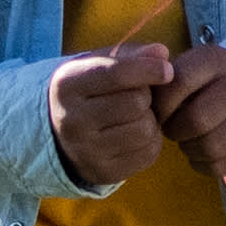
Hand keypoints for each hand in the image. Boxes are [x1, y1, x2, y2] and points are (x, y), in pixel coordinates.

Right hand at [46, 44, 175, 187]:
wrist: (58, 134)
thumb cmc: (88, 91)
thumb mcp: (99, 65)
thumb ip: (131, 55)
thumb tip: (161, 52)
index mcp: (67, 85)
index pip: (116, 73)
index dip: (148, 69)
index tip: (167, 70)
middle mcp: (71, 120)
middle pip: (135, 102)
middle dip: (146, 96)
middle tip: (139, 96)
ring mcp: (85, 150)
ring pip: (144, 130)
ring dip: (150, 120)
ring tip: (138, 116)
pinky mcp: (102, 172)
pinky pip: (148, 154)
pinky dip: (151, 141)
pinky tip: (137, 134)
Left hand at [155, 41, 225, 181]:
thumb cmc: (208, 82)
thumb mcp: (189, 67)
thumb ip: (162, 80)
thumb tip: (140, 100)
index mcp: (216, 60)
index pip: (179, 83)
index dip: (161, 105)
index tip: (158, 112)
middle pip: (197, 120)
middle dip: (175, 130)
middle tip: (172, 129)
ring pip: (210, 147)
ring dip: (189, 149)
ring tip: (187, 139)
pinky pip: (221, 166)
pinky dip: (202, 164)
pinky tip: (201, 151)